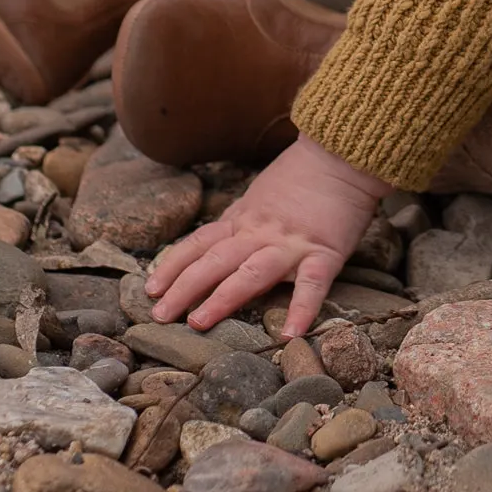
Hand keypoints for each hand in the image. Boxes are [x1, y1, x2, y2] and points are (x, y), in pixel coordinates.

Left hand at [145, 136, 387, 339]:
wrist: (341, 155)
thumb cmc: (302, 175)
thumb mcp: (260, 195)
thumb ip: (239, 222)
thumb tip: (214, 245)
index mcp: (243, 219)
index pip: (199, 244)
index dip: (173, 266)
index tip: (150, 289)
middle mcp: (260, 232)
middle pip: (214, 261)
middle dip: (183, 288)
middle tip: (158, 316)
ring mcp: (291, 243)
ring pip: (250, 273)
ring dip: (221, 298)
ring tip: (197, 323)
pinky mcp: (325, 252)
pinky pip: (312, 284)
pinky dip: (302, 309)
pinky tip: (291, 336)